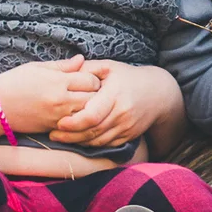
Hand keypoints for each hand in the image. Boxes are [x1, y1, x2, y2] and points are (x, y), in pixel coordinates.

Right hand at [0, 57, 99, 135]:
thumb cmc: (14, 83)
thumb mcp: (37, 68)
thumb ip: (62, 66)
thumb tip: (82, 60)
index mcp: (57, 81)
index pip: (91, 80)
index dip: (93, 78)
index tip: (88, 78)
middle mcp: (60, 100)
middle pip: (94, 98)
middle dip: (96, 94)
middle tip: (91, 92)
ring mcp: (57, 116)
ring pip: (88, 114)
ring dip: (90, 109)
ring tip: (84, 103)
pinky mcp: (53, 128)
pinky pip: (76, 126)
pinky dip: (79, 121)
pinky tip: (75, 115)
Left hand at [52, 60, 183, 148]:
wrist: (158, 93)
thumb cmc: (129, 77)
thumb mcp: (110, 67)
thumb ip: (87, 69)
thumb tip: (65, 70)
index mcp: (115, 95)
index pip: (92, 115)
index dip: (73, 122)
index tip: (58, 122)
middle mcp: (122, 113)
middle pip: (92, 131)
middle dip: (70, 135)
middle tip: (52, 134)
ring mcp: (126, 127)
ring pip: (98, 141)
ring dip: (78, 142)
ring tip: (60, 138)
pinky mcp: (128, 136)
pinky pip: (107, 144)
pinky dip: (91, 144)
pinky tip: (78, 140)